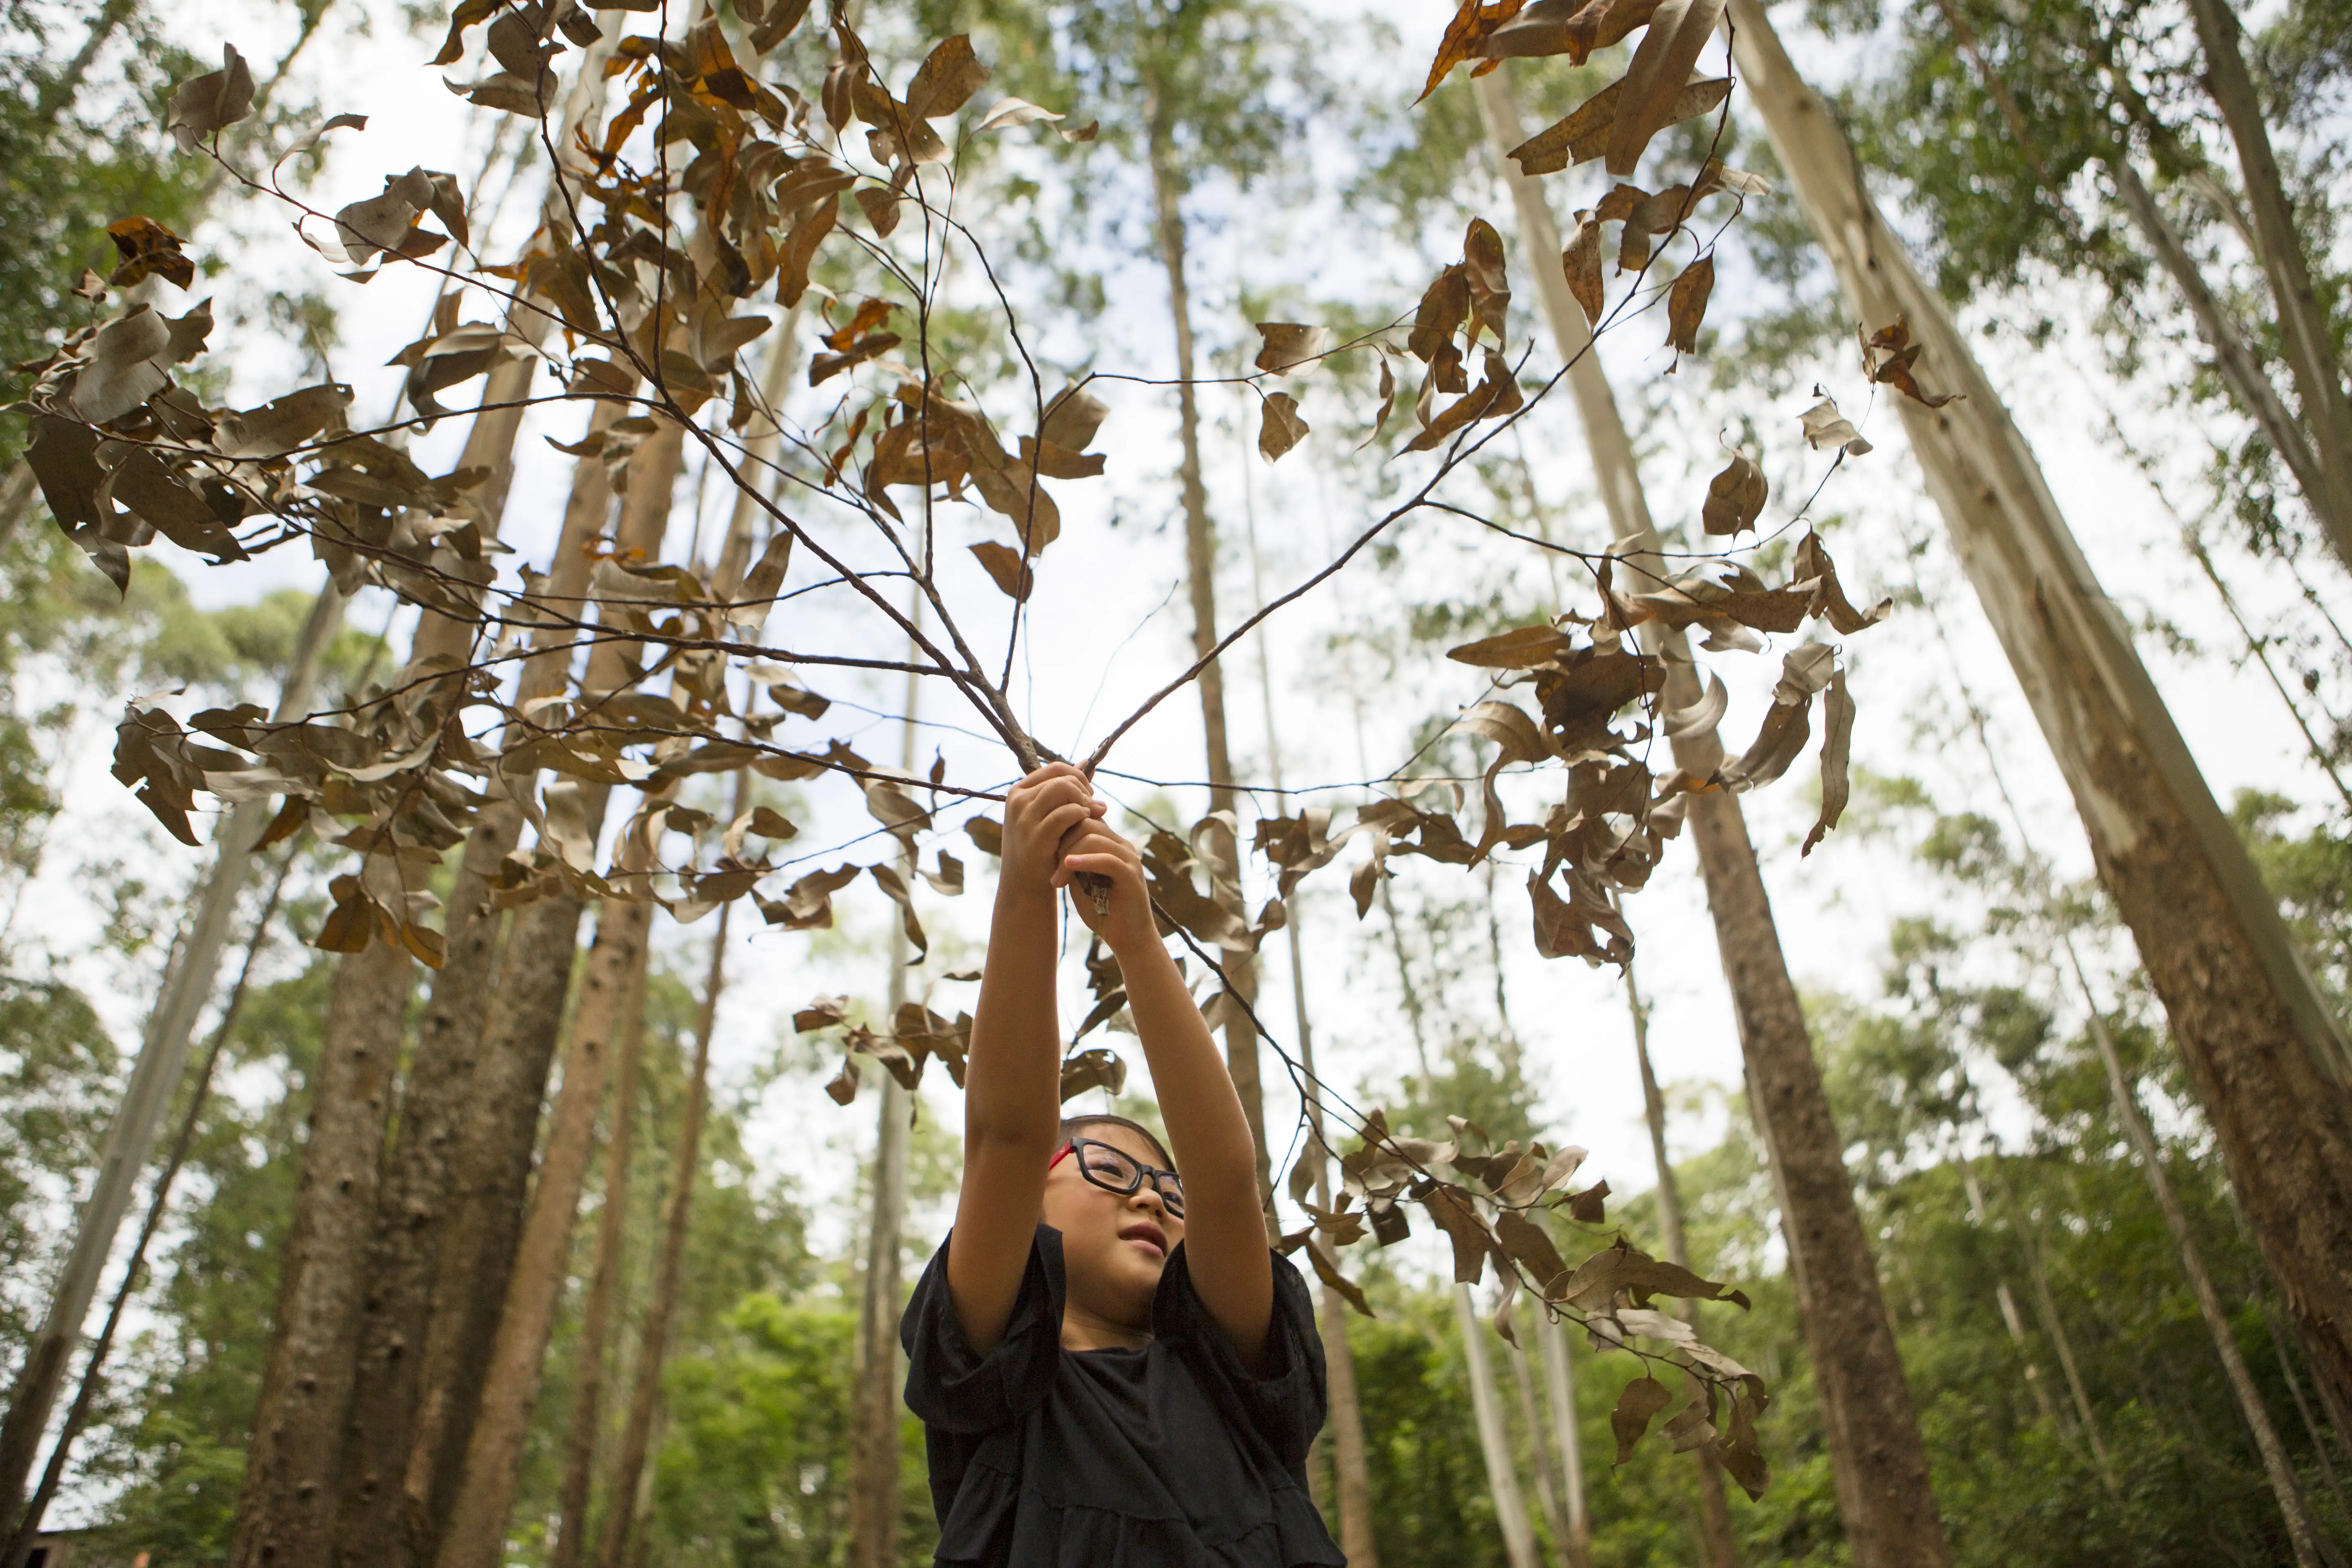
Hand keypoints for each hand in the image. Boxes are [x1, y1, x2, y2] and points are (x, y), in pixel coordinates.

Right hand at [998, 763, 1105, 902]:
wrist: (1025, 884)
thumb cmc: (1040, 847)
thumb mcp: (1047, 814)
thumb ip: (1065, 788)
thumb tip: (1087, 762)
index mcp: (1019, 792)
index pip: (1055, 769)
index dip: (1078, 777)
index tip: (1089, 794)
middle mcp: (1018, 801)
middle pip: (1061, 778)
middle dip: (1084, 789)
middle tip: (1095, 806)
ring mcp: (1025, 818)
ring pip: (1063, 790)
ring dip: (1084, 800)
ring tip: (1094, 814)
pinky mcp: (1037, 835)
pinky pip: (1067, 813)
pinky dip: (1082, 815)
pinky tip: (1088, 823)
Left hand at [1051, 817, 1159, 953]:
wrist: (1128, 940)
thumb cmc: (1103, 912)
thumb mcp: (1080, 881)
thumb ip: (1071, 861)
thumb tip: (1049, 843)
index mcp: (1111, 844)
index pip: (1085, 819)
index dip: (1063, 830)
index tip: (1048, 854)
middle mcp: (1122, 846)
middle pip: (1086, 822)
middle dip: (1062, 842)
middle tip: (1053, 870)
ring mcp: (1129, 859)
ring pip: (1094, 837)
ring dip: (1068, 856)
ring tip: (1059, 880)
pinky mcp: (1131, 875)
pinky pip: (1107, 859)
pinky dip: (1085, 861)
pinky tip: (1068, 867)